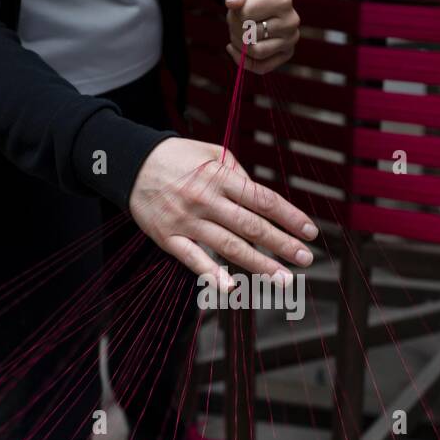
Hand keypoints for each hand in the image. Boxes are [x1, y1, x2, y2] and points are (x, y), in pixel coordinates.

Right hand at [128, 137, 316, 283]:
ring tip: (283, 279)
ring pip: (229, 246)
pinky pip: (193, 259)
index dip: (289, 216)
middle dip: (283, 244)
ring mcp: (187, 221)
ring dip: (260, 265)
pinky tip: (231, 287)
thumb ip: (238, 173)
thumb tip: (261, 199)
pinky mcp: (169, 237)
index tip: (309, 232)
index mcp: (220, 177)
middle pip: (252, 226)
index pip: (263, 199)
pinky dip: (212, 274)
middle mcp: (207, 200)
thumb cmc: (177, 158)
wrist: (130, 164)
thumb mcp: (211, 152)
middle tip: (306, 259)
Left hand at [224, 0, 299, 74]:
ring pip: (255, 52)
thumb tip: (232, 3)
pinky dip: (243, 61)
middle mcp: (291, 21)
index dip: (234, 12)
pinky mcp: (286, 55)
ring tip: (240, 31)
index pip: (245, 14)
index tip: (239, 5)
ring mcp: (291, 40)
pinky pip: (261, 67)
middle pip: (248, 35)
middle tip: (238, 19)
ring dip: (239, 44)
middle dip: (235, 27)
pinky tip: (236, 49)